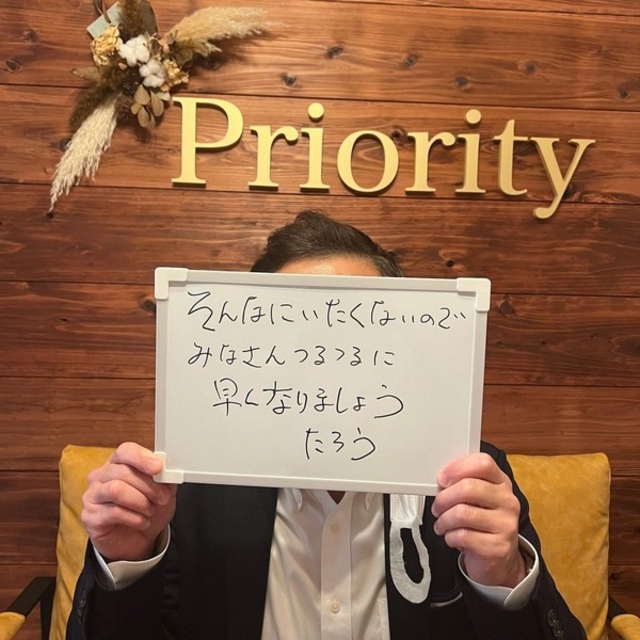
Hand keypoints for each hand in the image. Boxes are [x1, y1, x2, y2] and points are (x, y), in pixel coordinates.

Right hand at [81, 442, 176, 561]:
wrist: (137, 540)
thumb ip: (165, 478)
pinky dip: (134, 518)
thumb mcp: (163, 491)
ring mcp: (92, 495)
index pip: (125, 451)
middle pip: (123, 471)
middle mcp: (101, 475)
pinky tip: (142, 522)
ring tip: (150, 510)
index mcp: (119, 463)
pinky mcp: (90, 516)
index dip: (142, 458)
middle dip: (148, 486)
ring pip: (116, 489)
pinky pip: (113, 512)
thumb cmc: (147, 510)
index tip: (158, 468)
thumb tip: (168, 470)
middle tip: (163, 498)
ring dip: (140, 501)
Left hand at [431, 452, 525, 587]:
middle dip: (444, 498)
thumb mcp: (477, 499)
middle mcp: (508, 501)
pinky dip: (449, 536)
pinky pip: (462, 535)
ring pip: (462, 513)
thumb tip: (441, 480)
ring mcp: (506, 525)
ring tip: (441, 524)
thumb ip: (464, 484)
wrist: (498, 560)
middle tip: (437, 506)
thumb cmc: (482, 523)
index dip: (458, 468)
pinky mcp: (498, 547)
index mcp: (501, 483)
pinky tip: (451, 537)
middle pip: (468, 488)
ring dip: (443, 519)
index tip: (442, 479)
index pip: (483, 463)